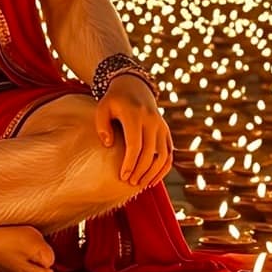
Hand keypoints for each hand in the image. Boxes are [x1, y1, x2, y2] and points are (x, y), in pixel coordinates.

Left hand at [93, 76, 173, 190]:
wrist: (134, 88)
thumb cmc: (114, 101)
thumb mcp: (102, 108)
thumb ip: (102, 125)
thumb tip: (108, 144)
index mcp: (135, 115)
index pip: (135, 144)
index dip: (130, 163)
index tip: (123, 176)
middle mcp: (152, 120)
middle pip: (150, 152)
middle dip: (141, 171)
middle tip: (130, 183)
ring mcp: (161, 126)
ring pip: (163, 155)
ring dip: (154, 172)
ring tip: (141, 184)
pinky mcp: (166, 131)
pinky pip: (169, 153)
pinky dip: (164, 169)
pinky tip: (153, 180)